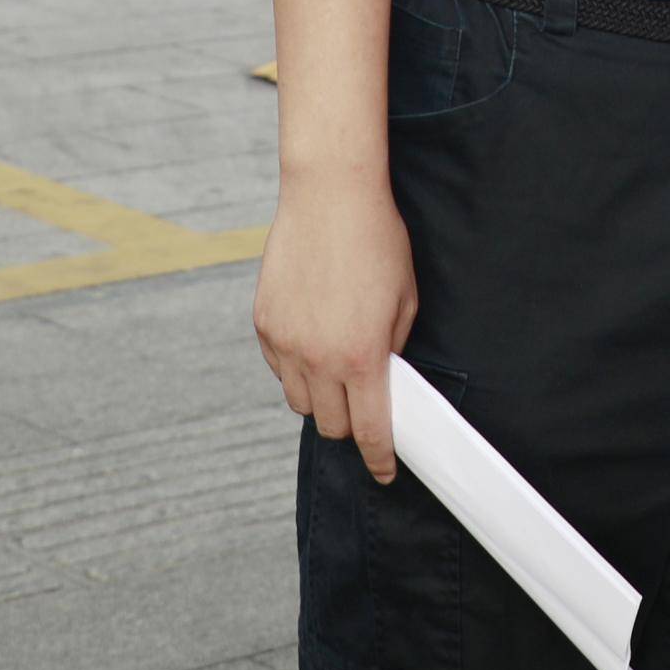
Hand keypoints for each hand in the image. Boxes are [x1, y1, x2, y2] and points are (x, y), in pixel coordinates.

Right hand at [256, 171, 419, 484]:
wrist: (330, 196)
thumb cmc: (378, 242)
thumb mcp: (406, 298)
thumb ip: (394, 347)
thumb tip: (385, 378)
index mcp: (362, 356)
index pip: (370, 430)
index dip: (378, 459)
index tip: (384, 472)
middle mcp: (319, 358)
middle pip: (330, 425)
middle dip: (351, 423)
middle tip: (365, 404)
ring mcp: (285, 343)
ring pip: (299, 401)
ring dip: (320, 397)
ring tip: (338, 367)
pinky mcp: (264, 325)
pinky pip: (279, 368)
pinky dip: (296, 368)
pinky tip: (314, 339)